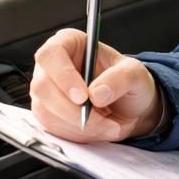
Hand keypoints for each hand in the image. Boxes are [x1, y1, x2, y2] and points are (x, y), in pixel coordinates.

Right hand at [29, 27, 161, 141]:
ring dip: (78, 125)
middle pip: (42, 87)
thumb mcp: (135, 74)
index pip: (51, 54)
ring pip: (46, 111)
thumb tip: (97, 93)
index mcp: (70, 44)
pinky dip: (76, 134)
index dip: (63, 75)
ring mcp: (46, 92)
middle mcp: (52, 66)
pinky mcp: (47, 114)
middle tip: (100, 118)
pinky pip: (52, 128)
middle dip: (72, 110)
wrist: (128, 107)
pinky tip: (97, 129)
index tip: (83, 96)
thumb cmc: (127, 82)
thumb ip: (120, 78)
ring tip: (107, 125)